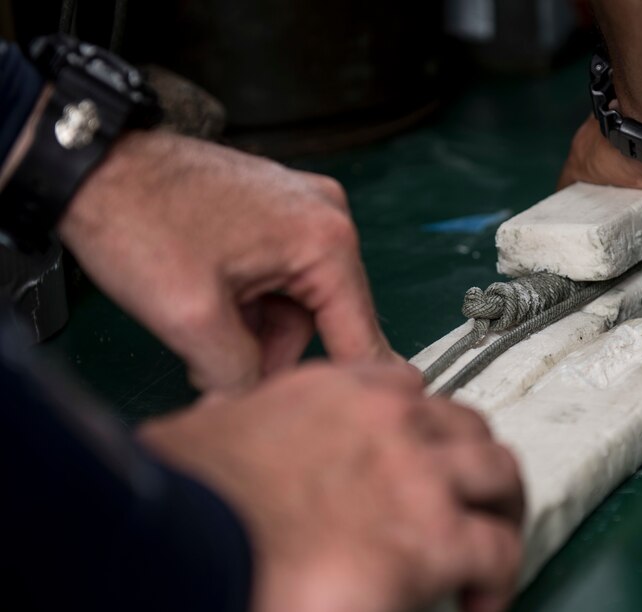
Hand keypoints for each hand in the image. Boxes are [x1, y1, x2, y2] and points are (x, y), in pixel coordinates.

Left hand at [58, 130, 397, 390]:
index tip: (356, 425)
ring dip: (259, 333)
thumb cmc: (136, 217)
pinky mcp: (274, 212)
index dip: (350, 387)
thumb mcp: (189, 318)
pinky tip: (212, 313)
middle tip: (225, 382)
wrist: (90, 164)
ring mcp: (301, 210)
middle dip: (277, 357)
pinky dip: (251, 306)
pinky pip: (281, 279)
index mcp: (324, 239)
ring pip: (300, 305)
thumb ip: (239, 375)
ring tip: (204, 339)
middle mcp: (326, 217)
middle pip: (328, 321)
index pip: (359, 336)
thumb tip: (254, 406)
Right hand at [138, 362, 523, 611]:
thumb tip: (235, 431)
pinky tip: (479, 602)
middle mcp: (389, 421)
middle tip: (475, 497)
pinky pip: (498, 551)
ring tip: (493, 546)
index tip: (424, 453)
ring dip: (503, 510)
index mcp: (336, 390)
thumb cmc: (185, 499)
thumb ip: (245, 422)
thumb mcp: (213, 429)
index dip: (423, 427)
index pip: (408, 390)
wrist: (183, 545)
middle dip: (476, 464)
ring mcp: (420, 473)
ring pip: (501, 475)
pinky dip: (499, 578)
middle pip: (469, 429)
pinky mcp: (436, 535)